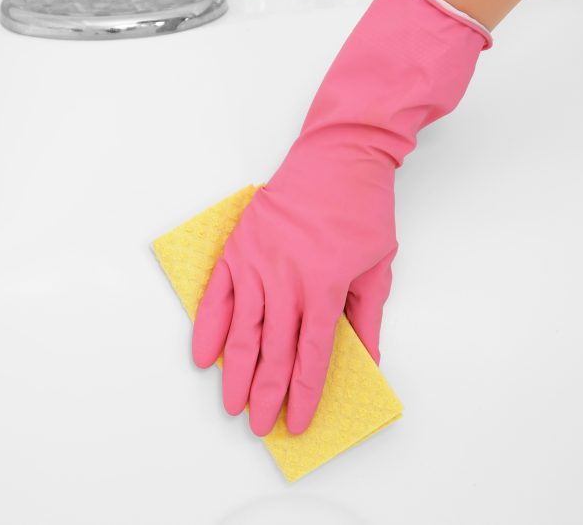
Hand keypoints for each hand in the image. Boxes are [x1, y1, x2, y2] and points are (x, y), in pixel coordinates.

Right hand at [192, 128, 398, 435]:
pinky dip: (208, 328)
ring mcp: (257, 263)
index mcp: (325, 288)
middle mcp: (286, 280)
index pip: (311, 355)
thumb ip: (367, 318)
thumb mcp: (378, 267)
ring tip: (231, 405)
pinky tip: (204, 356)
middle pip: (273, 351)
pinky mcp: (238, 248)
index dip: (303, 394)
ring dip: (235, 372)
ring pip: (242, 331)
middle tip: (261, 426)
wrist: (337, 155)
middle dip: (266, 395)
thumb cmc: (362, 208)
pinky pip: (217, 296)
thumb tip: (368, 361)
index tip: (297, 422)